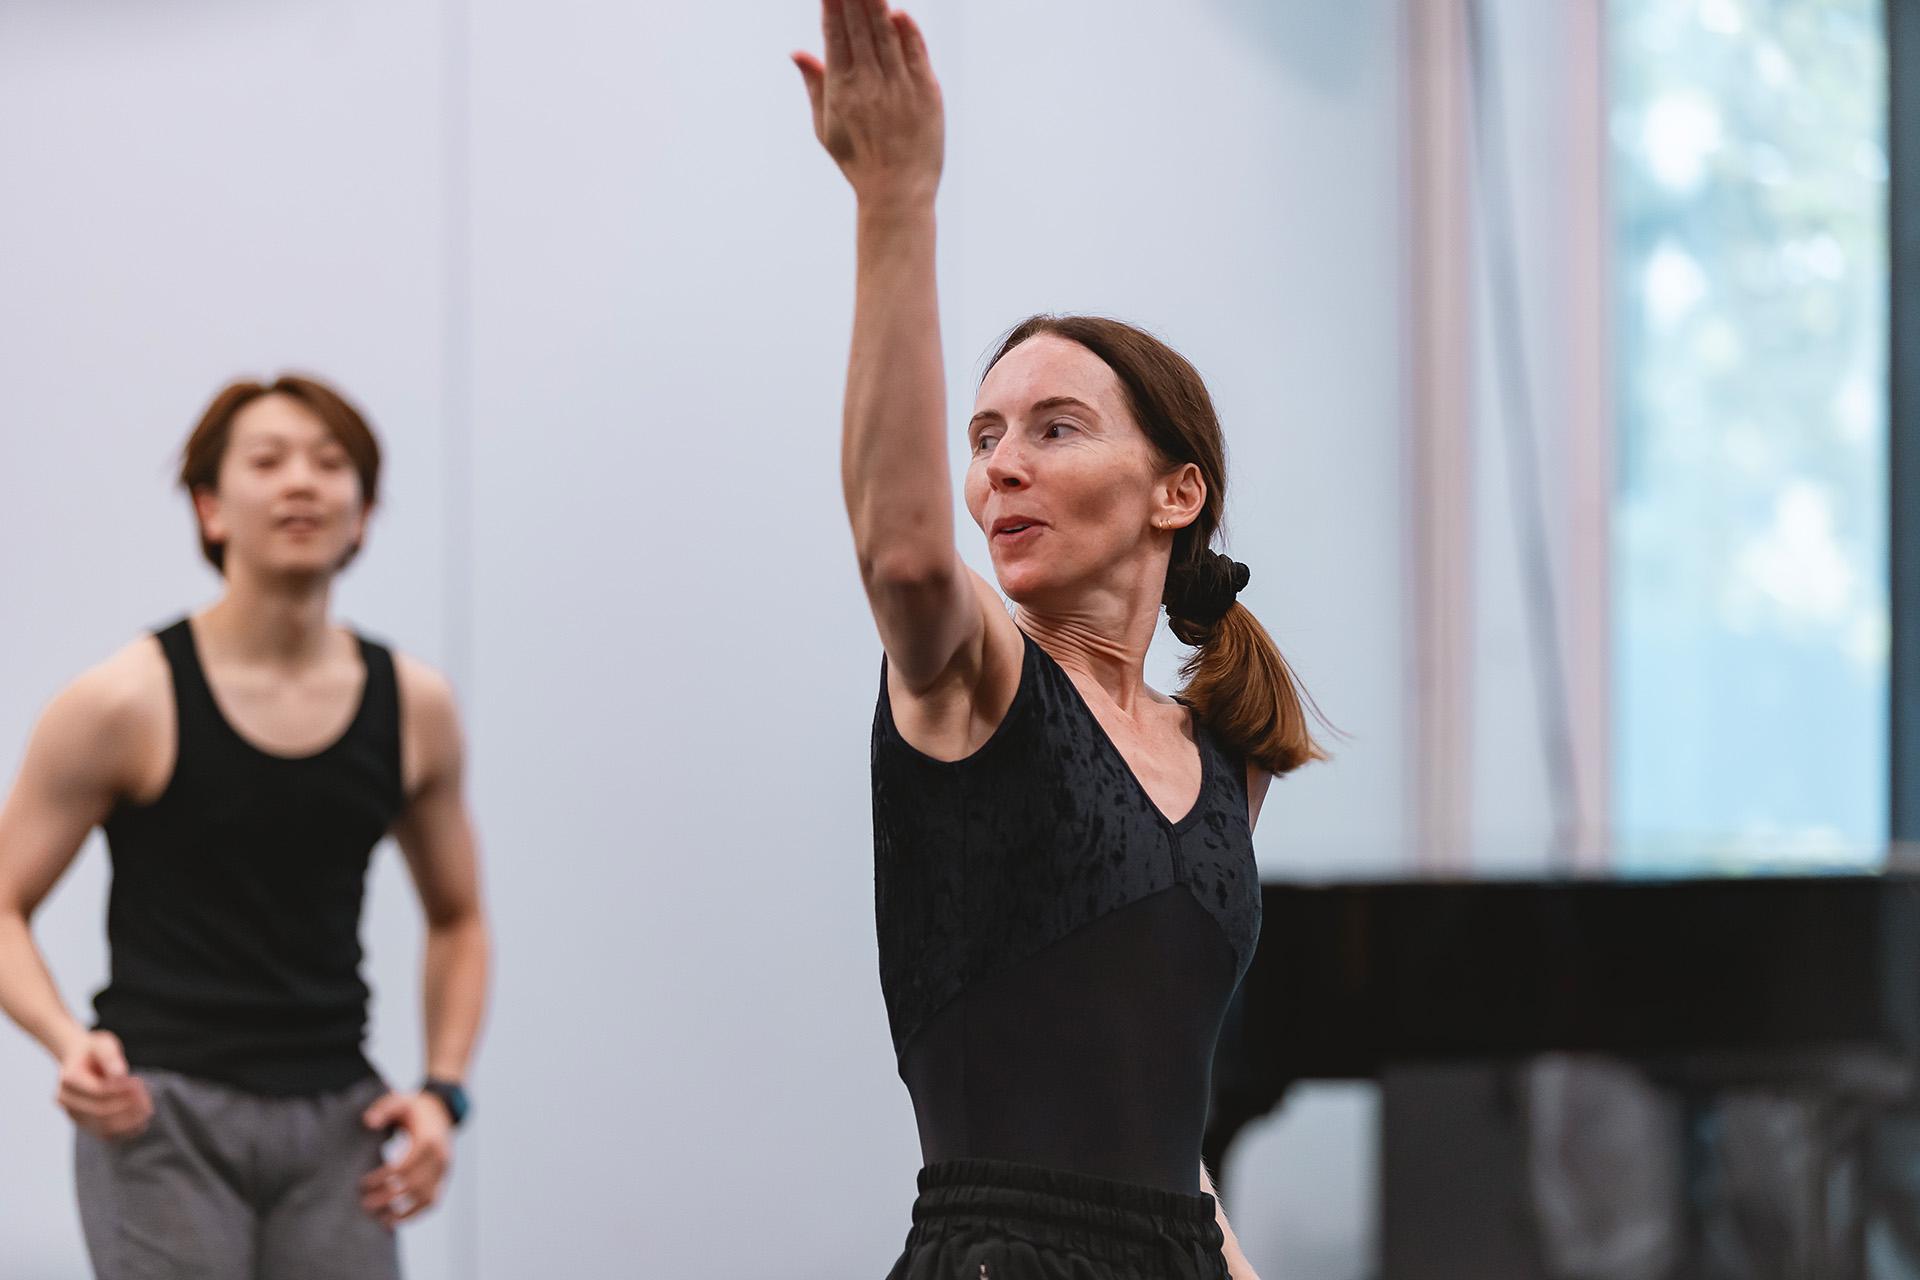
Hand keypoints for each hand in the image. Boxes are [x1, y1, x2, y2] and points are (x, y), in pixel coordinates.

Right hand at [55, 1030, 150, 1139]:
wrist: (80, 1059)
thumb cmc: (94, 1050)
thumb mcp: (103, 1045)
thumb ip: (111, 1057)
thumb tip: (120, 1074)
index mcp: (68, 1079)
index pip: (98, 1091)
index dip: (121, 1090)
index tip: (138, 1082)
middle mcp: (65, 1100)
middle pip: (100, 1111)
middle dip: (127, 1106)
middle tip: (146, 1096)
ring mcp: (72, 1114)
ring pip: (103, 1127)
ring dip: (129, 1121)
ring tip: (148, 1110)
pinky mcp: (82, 1123)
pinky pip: (104, 1134)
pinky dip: (124, 1130)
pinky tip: (141, 1123)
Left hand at [359, 1091, 452, 1227]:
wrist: (441, 1110)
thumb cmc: (413, 1108)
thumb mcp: (399, 1100)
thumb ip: (383, 1108)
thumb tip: (369, 1122)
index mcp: (428, 1140)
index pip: (404, 1166)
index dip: (383, 1178)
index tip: (363, 1184)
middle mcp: (440, 1157)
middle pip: (413, 1185)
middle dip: (388, 1197)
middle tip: (365, 1204)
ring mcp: (445, 1169)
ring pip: (425, 1198)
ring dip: (403, 1211)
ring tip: (380, 1220)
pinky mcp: (444, 1178)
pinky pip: (432, 1201)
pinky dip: (416, 1214)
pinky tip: (395, 1221)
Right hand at [793, 0, 943, 207]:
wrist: (898, 192)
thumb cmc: (859, 162)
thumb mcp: (826, 128)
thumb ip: (814, 85)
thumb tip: (797, 52)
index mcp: (841, 91)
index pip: (834, 37)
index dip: (831, 7)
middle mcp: (869, 84)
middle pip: (859, 28)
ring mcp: (900, 87)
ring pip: (886, 34)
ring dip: (877, 4)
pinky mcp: (927, 92)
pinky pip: (915, 53)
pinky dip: (907, 31)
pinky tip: (898, 11)